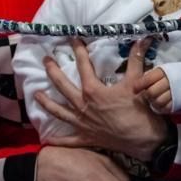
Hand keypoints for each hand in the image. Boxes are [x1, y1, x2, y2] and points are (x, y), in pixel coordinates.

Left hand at [34, 38, 167, 160]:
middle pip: (62, 86)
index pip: (83, 66)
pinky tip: (47, 139)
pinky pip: (68, 140)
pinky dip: (57, 140)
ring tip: (36, 95)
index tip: (73, 39)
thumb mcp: (137, 82)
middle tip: (45, 60)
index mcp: (93, 91)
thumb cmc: (138, 111)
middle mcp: (82, 105)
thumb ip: (136, 60)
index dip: (79, 50)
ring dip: (46, 103)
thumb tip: (142, 39)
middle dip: (52, 71)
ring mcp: (82, 123)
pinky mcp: (86, 138)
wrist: (144, 141)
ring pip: (58, 111)